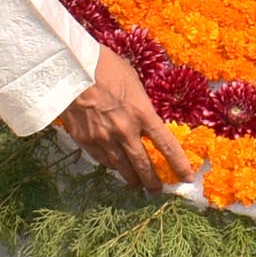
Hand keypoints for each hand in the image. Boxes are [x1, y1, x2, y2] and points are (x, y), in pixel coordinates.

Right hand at [53, 46, 201, 190]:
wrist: (69, 68)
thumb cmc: (105, 66)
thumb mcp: (133, 83)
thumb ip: (140, 105)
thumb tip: (143, 119)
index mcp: (142, 113)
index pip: (166, 145)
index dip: (178, 164)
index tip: (186, 177)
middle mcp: (125, 131)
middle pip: (143, 164)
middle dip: (152, 180)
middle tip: (157, 190)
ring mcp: (104, 138)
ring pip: (121, 167)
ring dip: (131, 178)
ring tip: (136, 185)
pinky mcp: (85, 140)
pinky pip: (102, 160)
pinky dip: (111, 166)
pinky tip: (115, 168)